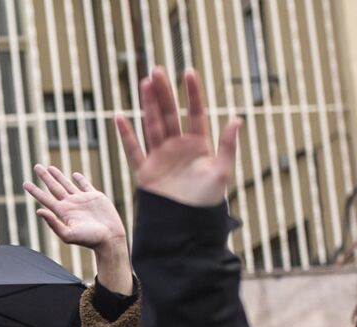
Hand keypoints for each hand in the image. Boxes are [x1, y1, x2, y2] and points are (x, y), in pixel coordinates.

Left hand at [23, 165, 126, 250]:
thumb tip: (39, 211)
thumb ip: (53, 224)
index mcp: (63, 212)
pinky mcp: (95, 197)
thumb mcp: (68, 234)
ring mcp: (82, 200)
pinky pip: (85, 185)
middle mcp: (70, 204)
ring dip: (58, 176)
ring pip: (67, 184)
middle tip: (36, 166)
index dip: (35, 191)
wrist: (110, 238)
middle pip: (54, 187)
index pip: (45, 198)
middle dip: (45, 177)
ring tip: (49, 167)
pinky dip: (80, 179)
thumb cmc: (89, 239)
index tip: (25, 183)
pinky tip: (74, 175)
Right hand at [114, 68, 241, 206]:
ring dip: (148, 105)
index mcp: (198, 146)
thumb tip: (236, 119)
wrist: (186, 226)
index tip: (189, 73)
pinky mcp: (145, 171)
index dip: (192, 93)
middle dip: (164, 93)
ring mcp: (160, 157)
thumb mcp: (222, 172)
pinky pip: (133, 150)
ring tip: (145, 83)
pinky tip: (120, 117)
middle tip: (158, 71)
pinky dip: (126, 135)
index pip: (195, 113)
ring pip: (152, 125)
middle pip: (170, 114)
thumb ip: (228, 145)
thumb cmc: (207, 202)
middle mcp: (178, 148)